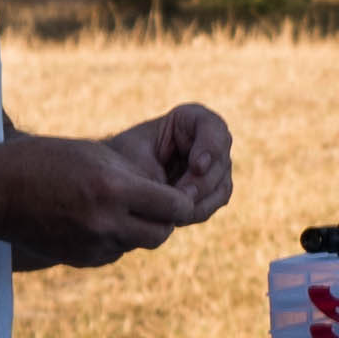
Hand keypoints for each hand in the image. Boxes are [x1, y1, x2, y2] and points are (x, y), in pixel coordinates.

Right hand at [3, 123, 215, 271]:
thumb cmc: (47, 161)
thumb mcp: (97, 156)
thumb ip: (136, 177)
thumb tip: (173, 194)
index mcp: (113, 189)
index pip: (175, 206)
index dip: (181, 201)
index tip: (177, 193)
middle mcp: (106, 222)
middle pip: (162, 233)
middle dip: (164, 220)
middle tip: (156, 204)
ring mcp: (92, 245)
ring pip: (137, 244)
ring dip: (139, 230)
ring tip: (122, 208)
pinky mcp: (80, 259)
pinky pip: (114, 252)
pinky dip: (115, 239)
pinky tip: (96, 220)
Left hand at [117, 102, 237, 230]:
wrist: (117, 179)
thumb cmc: (122, 160)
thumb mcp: (134, 156)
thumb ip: (160, 170)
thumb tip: (186, 199)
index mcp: (190, 119)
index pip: (213, 127)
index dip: (211, 146)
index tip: (197, 166)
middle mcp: (208, 140)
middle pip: (220, 161)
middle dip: (201, 183)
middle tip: (182, 199)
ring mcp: (214, 166)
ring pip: (221, 185)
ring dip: (200, 201)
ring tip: (176, 213)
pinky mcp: (213, 189)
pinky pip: (215, 202)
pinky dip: (198, 211)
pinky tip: (177, 217)